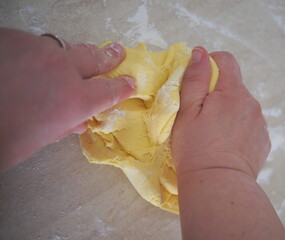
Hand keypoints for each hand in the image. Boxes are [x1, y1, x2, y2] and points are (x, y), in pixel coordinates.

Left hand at [0, 28, 134, 170]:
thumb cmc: (1, 138)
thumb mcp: (38, 140)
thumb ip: (62, 127)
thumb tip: (78, 122)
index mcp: (74, 101)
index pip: (110, 91)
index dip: (123, 87)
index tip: (131, 83)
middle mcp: (62, 70)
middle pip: (94, 60)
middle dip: (109, 57)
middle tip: (117, 52)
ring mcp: (38, 50)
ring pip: (65, 49)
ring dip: (76, 54)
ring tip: (84, 53)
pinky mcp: (13, 38)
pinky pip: (36, 44)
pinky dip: (40, 53)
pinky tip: (34, 60)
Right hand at [172, 47, 284, 239]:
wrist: (217, 185)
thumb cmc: (195, 148)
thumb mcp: (187, 111)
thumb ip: (195, 79)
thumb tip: (200, 52)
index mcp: (232, 92)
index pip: (226, 60)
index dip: (210, 64)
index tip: (198, 81)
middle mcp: (251, 103)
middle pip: (233, 84)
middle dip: (217, 92)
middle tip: (201, 114)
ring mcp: (260, 123)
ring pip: (241, 105)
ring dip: (228, 110)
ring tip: (213, 132)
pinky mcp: (263, 140)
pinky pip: (249, 123)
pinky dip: (237, 126)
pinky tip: (226, 143)